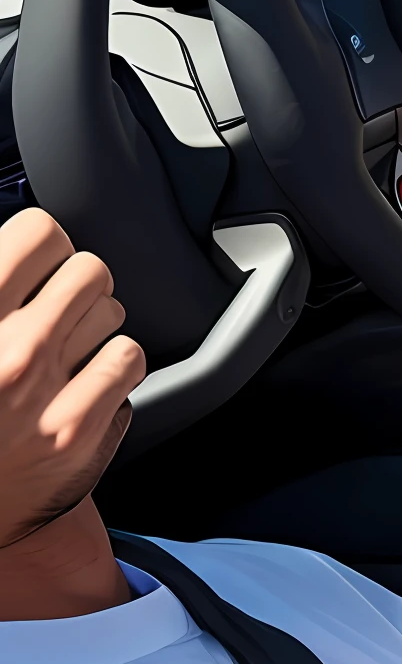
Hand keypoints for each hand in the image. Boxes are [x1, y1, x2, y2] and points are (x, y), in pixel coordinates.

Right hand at [0, 211, 144, 547]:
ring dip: (94, 326)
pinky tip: (83, 378)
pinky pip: (128, 359)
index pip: (40, 233)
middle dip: (76, 285)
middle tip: (55, 308)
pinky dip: (112, 364)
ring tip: (62, 349)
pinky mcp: (79, 429)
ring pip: (114, 314)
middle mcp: (9, 350)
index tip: (37, 261)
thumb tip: (21, 246)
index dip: (42, 244)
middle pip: (90, 270)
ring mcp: (45, 393)